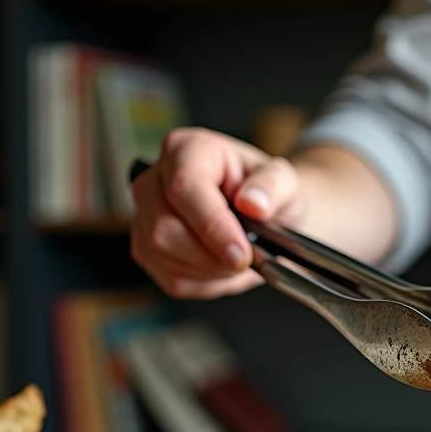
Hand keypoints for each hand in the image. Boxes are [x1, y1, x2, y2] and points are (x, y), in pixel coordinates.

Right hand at [130, 127, 308, 298]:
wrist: (265, 217)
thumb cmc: (269, 194)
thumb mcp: (286, 182)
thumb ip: (273, 187)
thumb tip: (253, 203)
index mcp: (188, 150)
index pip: (184, 188)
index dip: (212, 226)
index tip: (240, 253)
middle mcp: (156, 178)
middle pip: (163, 228)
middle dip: (211, 255)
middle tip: (246, 257)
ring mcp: (145, 214)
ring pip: (163, 255)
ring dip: (209, 269)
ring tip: (236, 257)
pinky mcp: (146, 248)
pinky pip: (170, 277)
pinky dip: (204, 281)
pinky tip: (221, 265)